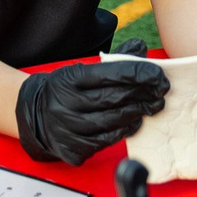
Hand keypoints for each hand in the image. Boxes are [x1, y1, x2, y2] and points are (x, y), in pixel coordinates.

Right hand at [16, 60, 168, 164]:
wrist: (35, 115)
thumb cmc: (68, 90)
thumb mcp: (83, 70)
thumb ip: (113, 60)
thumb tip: (140, 47)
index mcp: (69, 79)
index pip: (108, 74)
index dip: (137, 73)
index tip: (158, 75)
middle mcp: (65, 104)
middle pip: (112, 99)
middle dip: (142, 94)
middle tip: (161, 93)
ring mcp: (67, 129)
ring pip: (110, 122)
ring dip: (136, 113)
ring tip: (153, 107)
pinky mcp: (71, 149)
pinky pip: (103, 141)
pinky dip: (122, 131)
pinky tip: (135, 123)